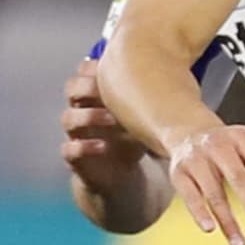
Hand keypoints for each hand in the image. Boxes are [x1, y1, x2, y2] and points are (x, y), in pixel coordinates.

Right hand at [60, 58, 146, 192]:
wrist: (121, 176)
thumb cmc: (131, 138)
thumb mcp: (140, 117)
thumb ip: (146, 99)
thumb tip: (177, 75)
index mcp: (94, 96)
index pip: (83, 72)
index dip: (93, 68)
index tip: (113, 68)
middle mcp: (81, 111)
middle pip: (71, 89)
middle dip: (87, 86)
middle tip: (108, 91)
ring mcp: (76, 134)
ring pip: (68, 118)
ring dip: (88, 115)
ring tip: (112, 119)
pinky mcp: (74, 158)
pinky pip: (69, 149)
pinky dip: (83, 147)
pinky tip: (103, 146)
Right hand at [169, 124, 244, 244]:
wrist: (188, 132)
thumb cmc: (228, 143)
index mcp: (242, 138)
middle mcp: (219, 146)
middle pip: (237, 177)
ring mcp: (197, 159)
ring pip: (214, 192)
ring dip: (227, 220)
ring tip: (240, 243)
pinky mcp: (179, 173)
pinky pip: (190, 196)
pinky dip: (200, 213)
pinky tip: (211, 229)